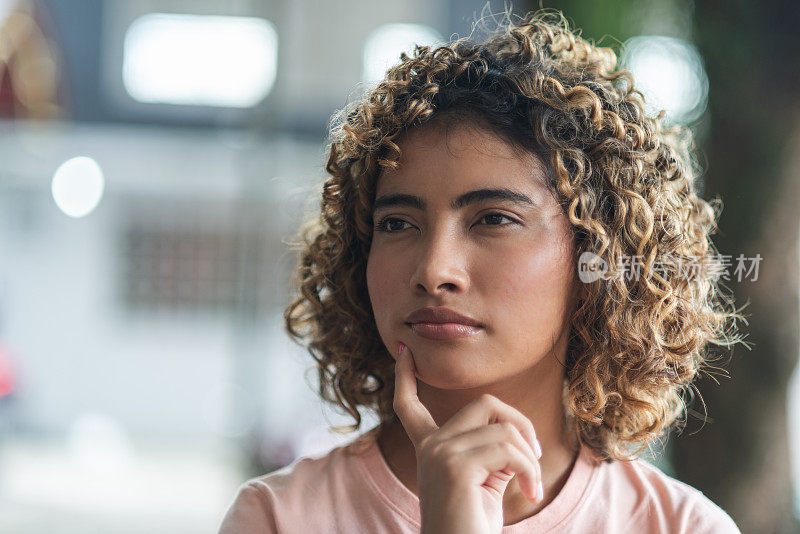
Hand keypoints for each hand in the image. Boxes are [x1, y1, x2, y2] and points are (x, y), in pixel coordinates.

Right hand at [392, 342, 543, 533]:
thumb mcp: (483, 481)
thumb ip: (489, 450)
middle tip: (534, 456)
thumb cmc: (472, 526)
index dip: (405, 377)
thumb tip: (515, 430)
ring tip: (532, 487)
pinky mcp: (456, 466)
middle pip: (484, 404)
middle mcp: (430, 447)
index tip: (404, 353)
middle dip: (519, 422)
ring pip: (504, 430)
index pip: (409, 406)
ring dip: (530, 459)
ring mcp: (440, 453)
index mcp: (430, 449)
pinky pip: (509, 450)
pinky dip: (530, 471)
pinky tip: (530, 494)